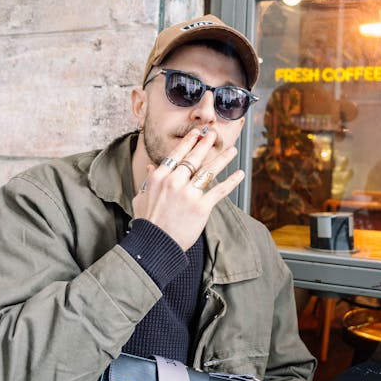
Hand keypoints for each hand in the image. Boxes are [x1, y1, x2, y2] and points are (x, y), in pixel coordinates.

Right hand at [132, 128, 244, 250]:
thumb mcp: (141, 197)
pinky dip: (231, 182)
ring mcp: (188, 194)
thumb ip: (149, 180)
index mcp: (159, 177)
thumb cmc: (147, 223)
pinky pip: (219, 191)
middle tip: (214, 135)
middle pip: (194, 158)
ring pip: (209, 171)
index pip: (176, 155)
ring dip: (223, 158)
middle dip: (206, 144)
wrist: (154, 245)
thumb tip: (151, 167)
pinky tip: (239, 174)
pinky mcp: (201, 207)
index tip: (196, 135)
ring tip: (232, 151)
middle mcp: (174, 181)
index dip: (188, 143)